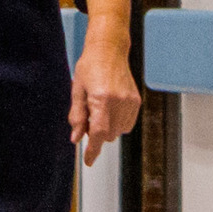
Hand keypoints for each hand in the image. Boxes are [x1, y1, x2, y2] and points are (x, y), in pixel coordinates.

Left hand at [70, 0, 142, 166]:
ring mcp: (130, 102)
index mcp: (101, 99)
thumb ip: (76, 116)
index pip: (98, 132)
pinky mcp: (136, 101)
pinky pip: (127, 124)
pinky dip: (118, 123)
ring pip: (118, 131)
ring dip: (108, 128)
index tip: (88, 161)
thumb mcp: (77, 90)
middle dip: (97, 133)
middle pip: (108, 135)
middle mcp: (119, 102)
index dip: (93, 150)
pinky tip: (110, 108)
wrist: (109, 50)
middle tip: (88, 116)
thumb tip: (76, 138)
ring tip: (99, 109)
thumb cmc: (89, 66)